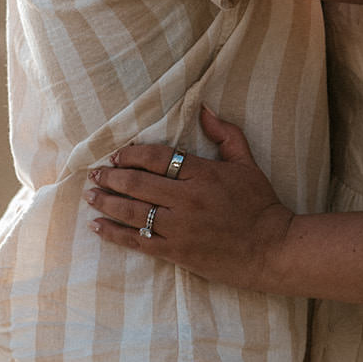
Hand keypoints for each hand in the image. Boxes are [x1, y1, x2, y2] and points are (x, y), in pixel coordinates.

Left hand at [86, 107, 294, 291]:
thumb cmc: (260, 204)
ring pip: (133, 212)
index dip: (131, 154)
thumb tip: (204, 109)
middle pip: (138, 184)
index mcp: (202, 174)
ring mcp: (181, 228)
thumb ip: (226, 134)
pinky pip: (138, 241)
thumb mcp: (247, 163)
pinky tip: (98, 227)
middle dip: (111, 177)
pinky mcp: (177, 252)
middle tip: (94, 174)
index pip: (156, 158)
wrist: (272, 249)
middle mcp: (188, 199)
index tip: (116, 154)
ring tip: (90, 196)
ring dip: (107, 202)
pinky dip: (115, 233)